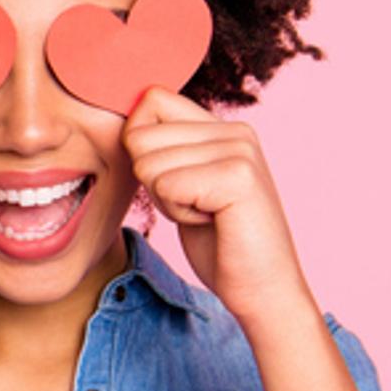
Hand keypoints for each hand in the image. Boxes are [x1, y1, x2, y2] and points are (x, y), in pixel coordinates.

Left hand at [123, 86, 311, 325]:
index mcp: (221, 128)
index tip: (173, 182)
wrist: (262, 289)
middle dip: (153, 183)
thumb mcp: (184, 187)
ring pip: (148, 164)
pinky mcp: (238, 176)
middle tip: (196, 206)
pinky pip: (166, 185)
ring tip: (207, 214)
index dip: (140, 145)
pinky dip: (178, 213)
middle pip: (140, 137)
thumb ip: (165, 152)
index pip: (151, 100)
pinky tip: (212, 222)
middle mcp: (234, 130)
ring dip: (167, 201)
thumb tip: (127, 128)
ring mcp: (239, 149)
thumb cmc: (221, 243)